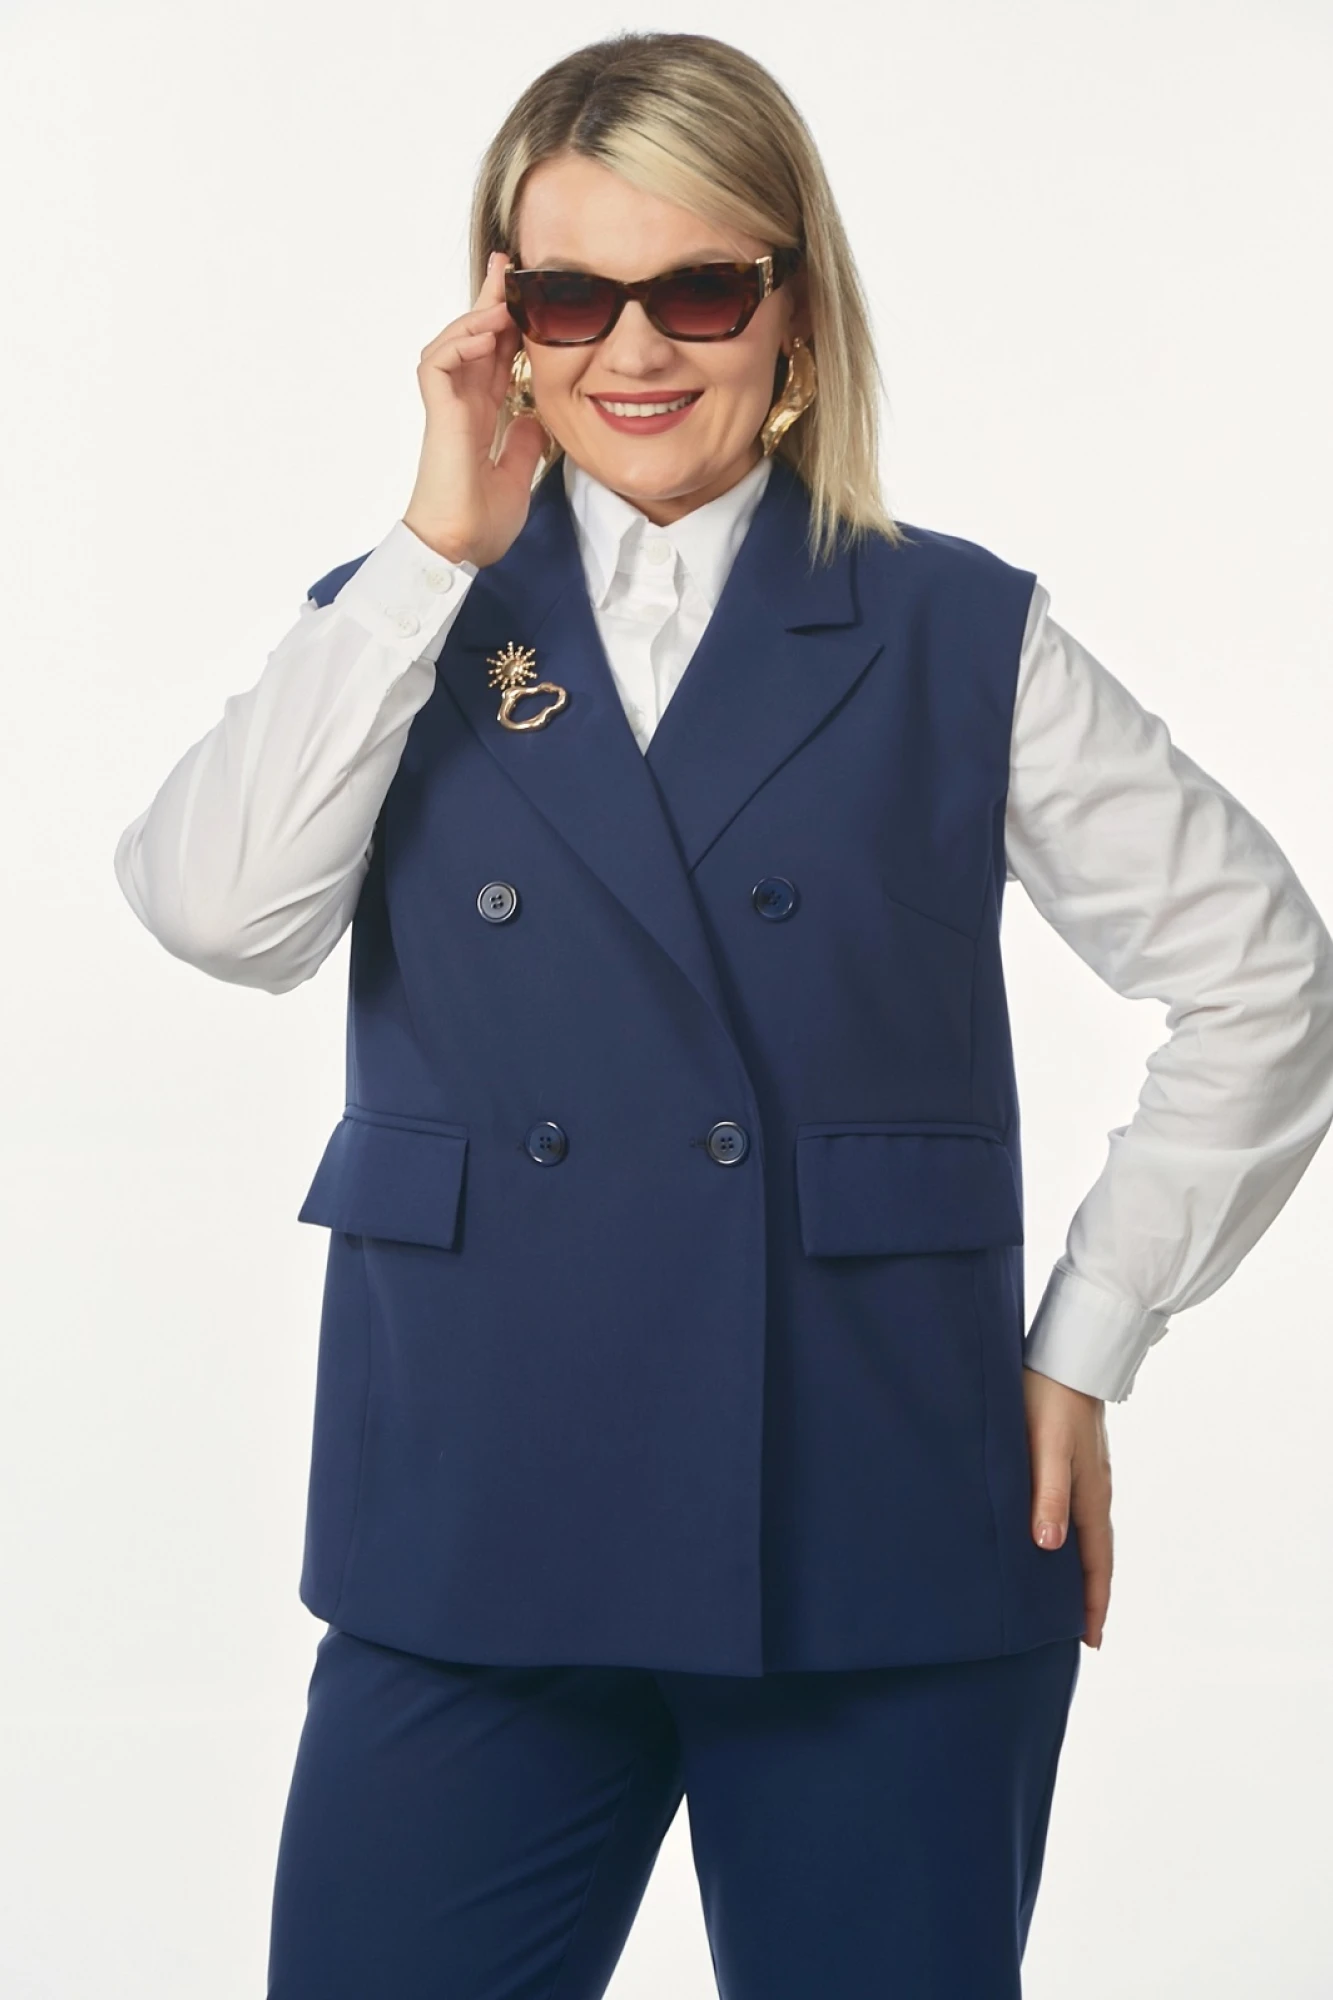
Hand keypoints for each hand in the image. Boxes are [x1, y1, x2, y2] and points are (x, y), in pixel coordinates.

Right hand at [402, 251, 550, 568]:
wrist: (460, 548)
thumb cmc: (481, 524)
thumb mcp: (518, 476)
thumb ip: (522, 444)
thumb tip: (534, 419)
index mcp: (479, 417)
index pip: (493, 358)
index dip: (507, 327)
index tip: (524, 296)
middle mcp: (460, 405)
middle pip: (472, 339)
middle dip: (488, 299)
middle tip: (508, 263)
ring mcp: (445, 407)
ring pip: (451, 342)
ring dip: (476, 316)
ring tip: (502, 297)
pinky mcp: (436, 414)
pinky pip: (438, 362)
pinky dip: (460, 342)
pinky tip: (485, 333)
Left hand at [1022, 1365, 1112, 1648]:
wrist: (1067, 1353)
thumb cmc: (1050, 1399)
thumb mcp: (1046, 1449)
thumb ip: (1048, 1496)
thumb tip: (1049, 1546)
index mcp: (1092, 1497)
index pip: (1097, 1564)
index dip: (1093, 1603)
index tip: (1092, 1640)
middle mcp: (1095, 1491)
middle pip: (1097, 1555)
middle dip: (1090, 1594)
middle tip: (1082, 1631)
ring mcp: (1089, 1476)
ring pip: (1088, 1534)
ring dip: (1081, 1567)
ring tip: (1065, 1593)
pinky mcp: (1077, 1459)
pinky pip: (1079, 1511)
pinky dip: (1072, 1537)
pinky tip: (1054, 1535)